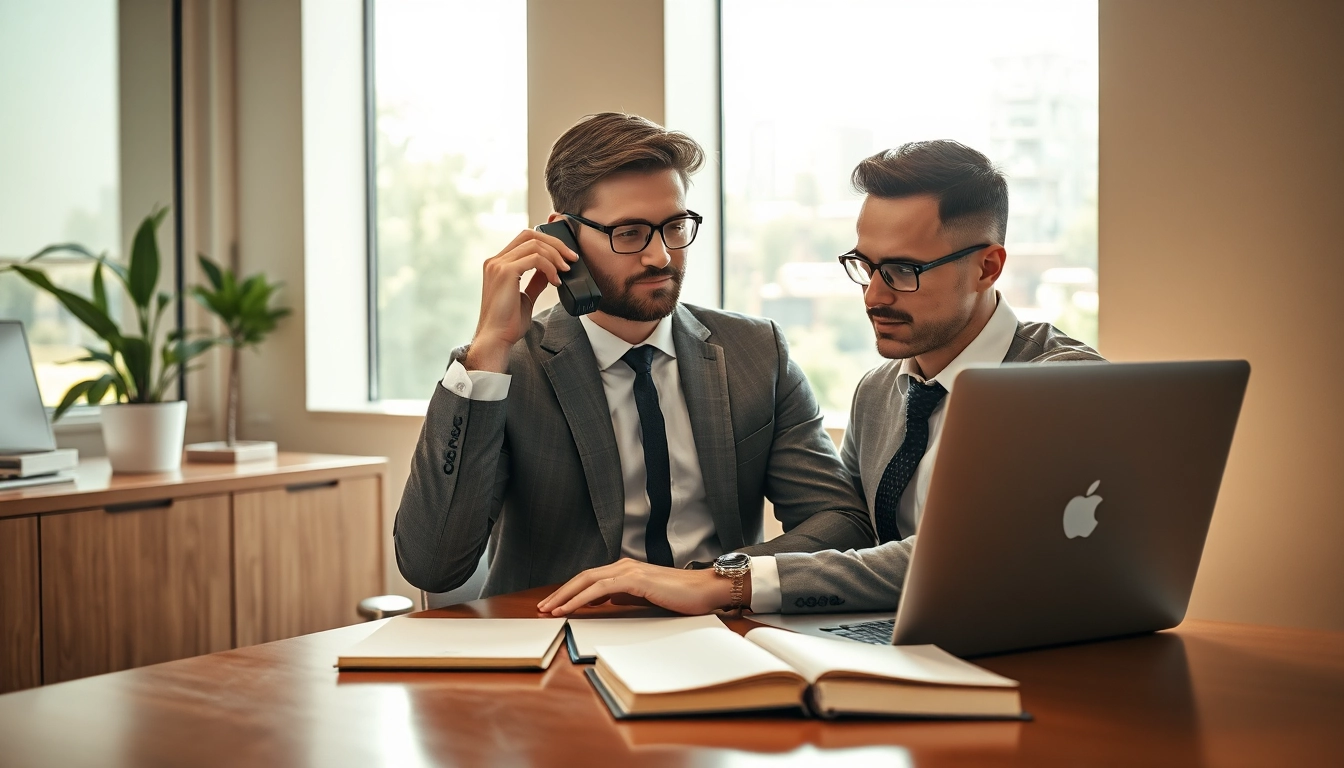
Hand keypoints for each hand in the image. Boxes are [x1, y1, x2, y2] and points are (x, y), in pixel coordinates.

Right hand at [463, 228, 578, 371]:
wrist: (497, 338)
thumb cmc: (508, 323)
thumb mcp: (526, 296)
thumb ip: (536, 280)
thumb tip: (550, 270)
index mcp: (498, 264)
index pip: (524, 239)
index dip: (548, 242)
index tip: (566, 256)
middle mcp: (495, 261)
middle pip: (530, 235)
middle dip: (555, 243)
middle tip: (572, 258)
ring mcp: (498, 265)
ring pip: (534, 244)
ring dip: (555, 256)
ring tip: (565, 271)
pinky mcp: (505, 272)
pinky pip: (535, 258)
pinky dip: (550, 267)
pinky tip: (556, 280)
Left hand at [538, 558, 748, 616]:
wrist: (705, 591)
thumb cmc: (681, 596)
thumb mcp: (646, 598)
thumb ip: (626, 596)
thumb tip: (608, 600)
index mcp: (626, 570)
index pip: (590, 579)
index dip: (570, 591)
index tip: (555, 604)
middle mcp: (624, 566)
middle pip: (583, 577)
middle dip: (560, 592)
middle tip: (543, 607)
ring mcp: (629, 571)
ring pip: (587, 581)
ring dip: (565, 596)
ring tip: (550, 609)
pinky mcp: (634, 580)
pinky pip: (600, 589)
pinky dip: (581, 598)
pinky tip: (570, 608)